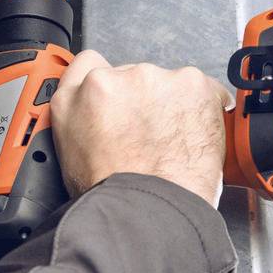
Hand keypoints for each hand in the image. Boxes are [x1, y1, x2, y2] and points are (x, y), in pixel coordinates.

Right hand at [49, 49, 233, 205]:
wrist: (149, 208)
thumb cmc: (113, 190)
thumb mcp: (68, 150)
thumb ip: (77, 112)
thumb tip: (88, 103)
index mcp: (83, 92)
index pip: (90, 64)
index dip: (105, 83)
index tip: (117, 96)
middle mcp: (117, 78)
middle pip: (134, 76)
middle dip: (142, 100)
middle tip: (147, 135)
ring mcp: (156, 80)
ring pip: (168, 83)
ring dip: (172, 104)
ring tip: (171, 142)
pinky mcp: (192, 85)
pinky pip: (204, 89)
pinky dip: (203, 108)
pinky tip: (192, 135)